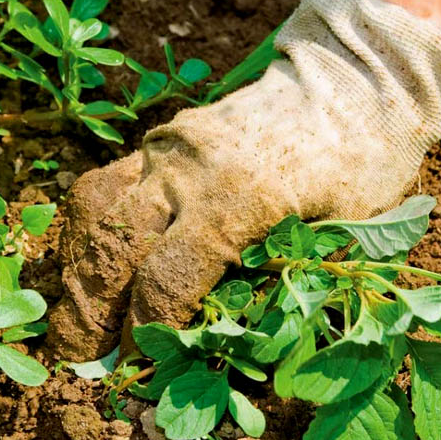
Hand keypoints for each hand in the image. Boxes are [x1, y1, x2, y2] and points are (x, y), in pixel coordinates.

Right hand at [46, 0, 440, 361]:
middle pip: (113, 247)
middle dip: (89, 309)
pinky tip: (96, 259)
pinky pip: (110, 182)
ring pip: (97, 210)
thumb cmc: (364, 160)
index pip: (165, 281)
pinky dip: (94, 227)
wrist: (356, 73)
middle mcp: (190, 171)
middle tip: (80, 356)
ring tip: (76, 312)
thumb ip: (290, 282)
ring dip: (78, 265)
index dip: (144, 333)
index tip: (137, 366)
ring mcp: (170, 147)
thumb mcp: (348, 232)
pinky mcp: (165, 135)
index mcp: (239, 201)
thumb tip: (234, 343)